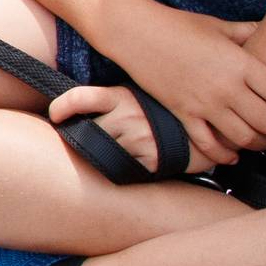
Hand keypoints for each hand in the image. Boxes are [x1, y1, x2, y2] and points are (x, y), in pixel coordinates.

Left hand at [48, 85, 215, 176]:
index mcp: (121, 96)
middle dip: (89, 139)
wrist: (210, 130)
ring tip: (129, 149)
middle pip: (90, 132)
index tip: (55, 115)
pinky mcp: (151, 159)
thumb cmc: (168, 113)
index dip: (62, 107)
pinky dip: (129, 168)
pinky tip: (142, 160)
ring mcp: (138, 138)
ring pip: (105, 152)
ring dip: (110, 155)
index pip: (81, 97)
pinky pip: (126, 169)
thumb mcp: (140, 97)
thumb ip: (114, 103)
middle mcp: (127, 115)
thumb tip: (79, 113)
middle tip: (94, 141)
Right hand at [101, 7, 265, 168]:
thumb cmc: (181, 26)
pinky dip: (226, 156)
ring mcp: (204, 105)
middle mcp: (226, 88)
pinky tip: (234, 155)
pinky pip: (210, 145)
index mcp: (240, 64)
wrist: (138, 34)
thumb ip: (250, 32)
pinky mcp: (184, 116)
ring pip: (244, 139)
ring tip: (265, 140)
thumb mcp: (221, 26)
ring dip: (260, 145)